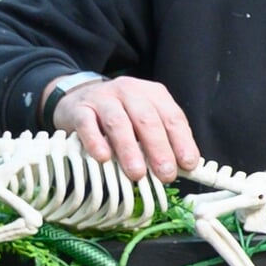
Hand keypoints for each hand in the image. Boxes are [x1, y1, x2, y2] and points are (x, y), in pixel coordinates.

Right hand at [46, 75, 201, 181]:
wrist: (78, 98)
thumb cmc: (121, 115)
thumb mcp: (145, 121)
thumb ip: (163, 140)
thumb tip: (182, 168)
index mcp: (153, 94)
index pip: (173, 117)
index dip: (182, 141)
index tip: (188, 164)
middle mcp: (130, 92)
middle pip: (147, 120)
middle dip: (159, 149)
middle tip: (166, 174)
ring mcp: (103, 99)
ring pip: (118, 123)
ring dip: (129, 150)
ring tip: (137, 173)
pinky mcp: (79, 109)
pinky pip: (87, 124)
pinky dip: (95, 142)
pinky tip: (103, 158)